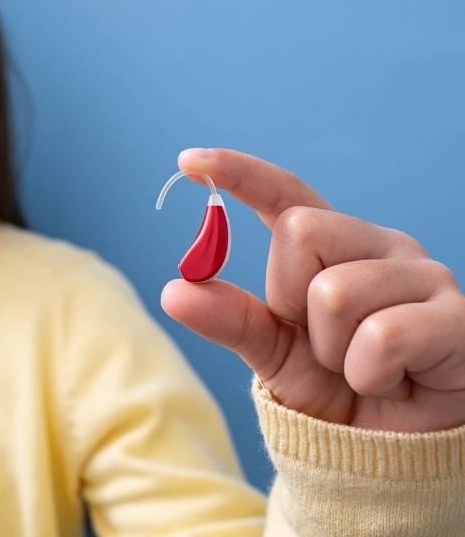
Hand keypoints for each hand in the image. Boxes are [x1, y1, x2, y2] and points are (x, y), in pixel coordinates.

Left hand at [160, 148, 464, 432]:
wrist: (384, 450)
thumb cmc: (332, 389)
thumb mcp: (270, 352)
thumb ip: (229, 318)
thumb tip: (174, 291)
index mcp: (333, 246)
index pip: (286, 195)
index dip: (239, 174)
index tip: (187, 161)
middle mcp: (378, 246)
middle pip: (300, 232)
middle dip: (293, 301)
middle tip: (325, 341)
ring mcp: (422, 275)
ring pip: (335, 292)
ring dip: (332, 350)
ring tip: (361, 365)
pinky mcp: (455, 316)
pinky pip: (381, 336)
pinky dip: (368, 374)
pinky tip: (392, 381)